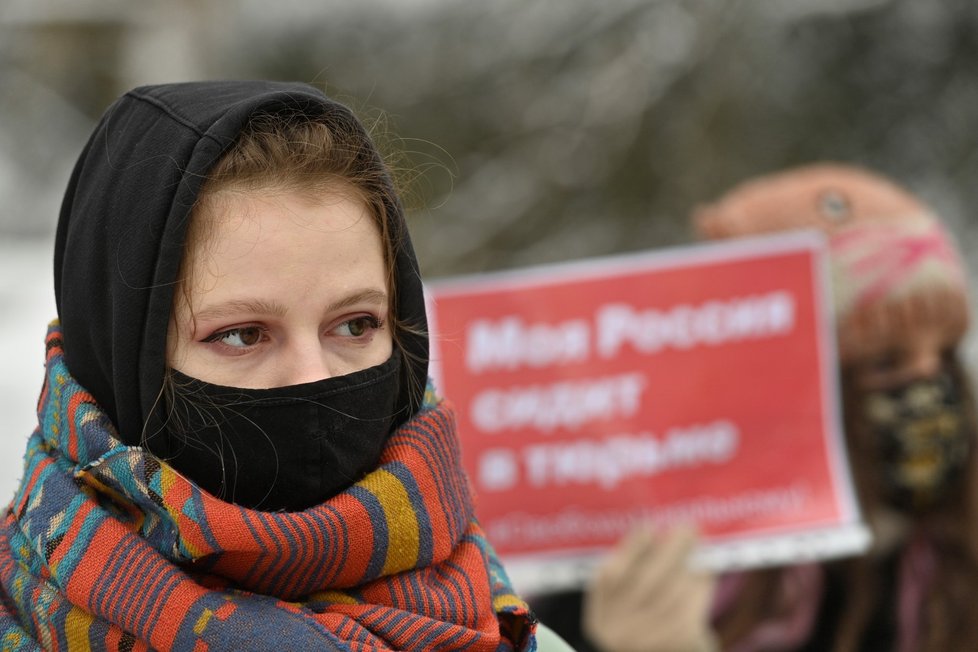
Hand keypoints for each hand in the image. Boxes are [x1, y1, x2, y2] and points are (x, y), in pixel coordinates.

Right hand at [583, 525, 716, 651]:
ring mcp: (649, 641)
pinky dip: (702, 585)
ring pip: (674, 591)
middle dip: (670, 549)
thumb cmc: (646, 625)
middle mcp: (619, 632)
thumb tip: (654, 531)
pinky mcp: (679, 642)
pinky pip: (694, 605)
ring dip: (690, 563)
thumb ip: (629, 575)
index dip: (630, 548)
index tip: (650, 525)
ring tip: (699, 544)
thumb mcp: (624, 607)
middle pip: (646, 581)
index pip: (611, 575)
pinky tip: (706, 571)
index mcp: (599, 618)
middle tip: (688, 526)